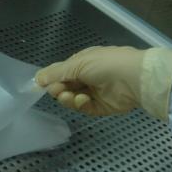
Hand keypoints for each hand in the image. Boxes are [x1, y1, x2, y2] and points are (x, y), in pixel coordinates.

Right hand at [35, 46, 171, 119]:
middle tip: (59, 90)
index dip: (50, 79)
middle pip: (63, 87)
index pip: (60, 73)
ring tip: (70, 96)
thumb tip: (36, 79)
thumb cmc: (105, 64)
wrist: (135, 78)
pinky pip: (83, 108)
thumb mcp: (77, 64)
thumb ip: (55, 73)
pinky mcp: (100, 107)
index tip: (41, 85)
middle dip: (58, 89)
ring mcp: (93, 93)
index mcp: (81, 63)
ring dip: (67, 98)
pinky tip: (82, 99)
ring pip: (71, 99)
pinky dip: (80, 104)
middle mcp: (86, 78)